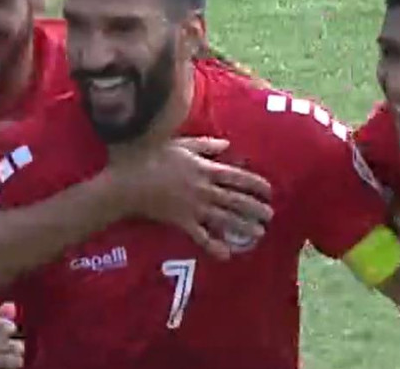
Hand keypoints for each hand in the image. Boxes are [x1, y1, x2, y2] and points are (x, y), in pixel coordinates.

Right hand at [108, 137, 273, 259]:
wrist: (129, 182)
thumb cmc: (152, 158)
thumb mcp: (180, 144)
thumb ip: (205, 145)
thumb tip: (228, 144)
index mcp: (205, 169)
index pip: (238, 177)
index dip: (256, 185)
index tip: (269, 191)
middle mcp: (204, 189)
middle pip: (236, 200)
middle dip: (256, 209)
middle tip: (270, 216)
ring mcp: (194, 207)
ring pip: (225, 219)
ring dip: (244, 227)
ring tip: (259, 233)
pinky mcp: (182, 222)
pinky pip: (201, 237)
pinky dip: (214, 246)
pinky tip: (227, 254)